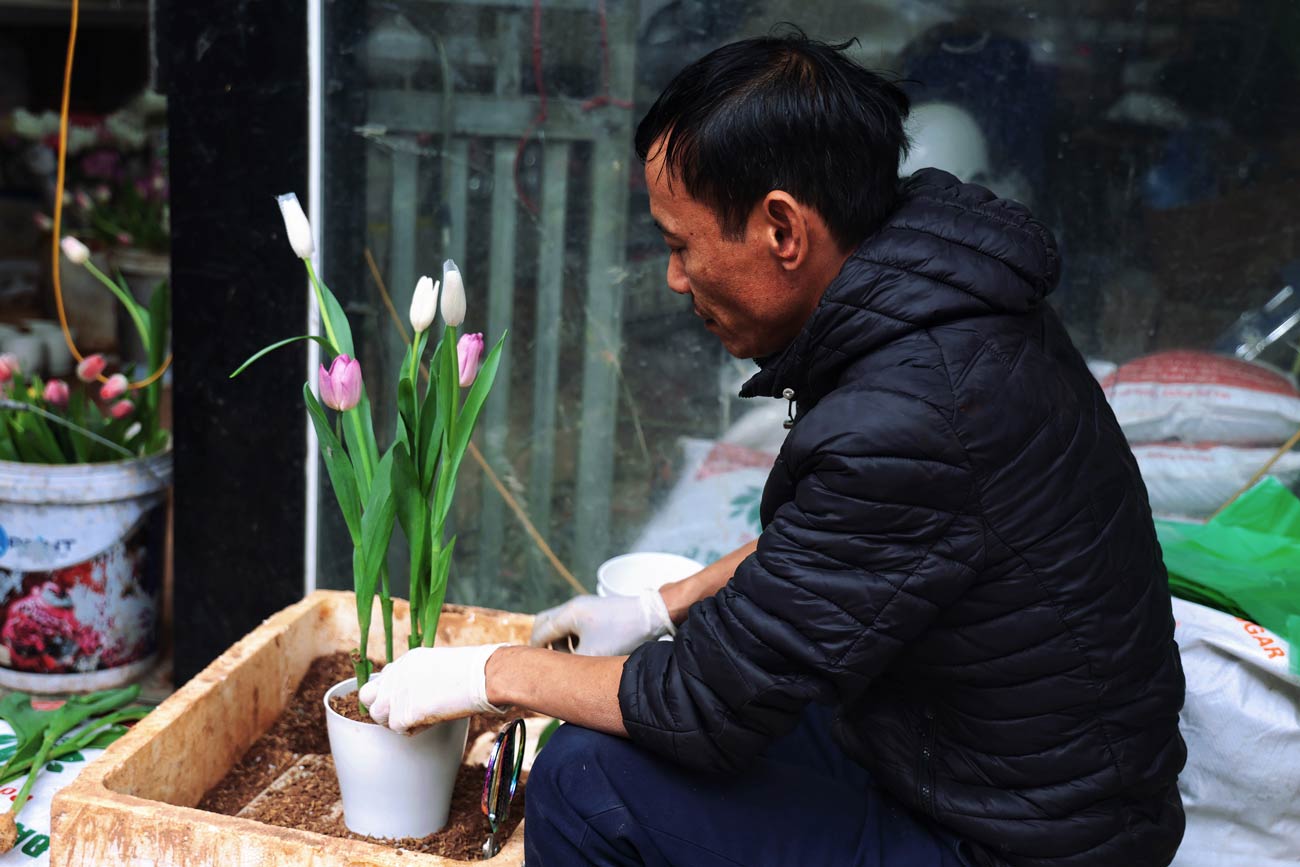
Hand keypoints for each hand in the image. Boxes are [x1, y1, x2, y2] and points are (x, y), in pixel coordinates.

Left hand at [357, 644, 505, 733]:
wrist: (482, 675)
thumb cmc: (473, 671)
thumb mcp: (441, 664)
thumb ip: (423, 675)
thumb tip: (424, 691)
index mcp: (407, 660)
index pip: (383, 677)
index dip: (392, 692)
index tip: (405, 699)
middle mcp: (396, 674)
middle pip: (368, 695)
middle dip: (381, 706)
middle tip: (402, 714)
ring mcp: (397, 693)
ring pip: (377, 714)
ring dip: (394, 721)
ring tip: (418, 720)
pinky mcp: (404, 712)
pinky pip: (397, 729)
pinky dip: (412, 730)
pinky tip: (429, 723)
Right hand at [530, 590, 673, 655]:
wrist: (651, 616)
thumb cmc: (623, 635)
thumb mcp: (593, 655)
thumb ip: (570, 665)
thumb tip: (557, 676)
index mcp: (569, 614)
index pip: (540, 633)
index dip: (535, 652)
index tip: (535, 668)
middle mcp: (573, 606)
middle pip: (544, 623)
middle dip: (542, 643)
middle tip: (548, 662)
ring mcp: (584, 605)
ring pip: (558, 623)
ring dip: (557, 641)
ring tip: (569, 658)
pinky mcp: (594, 609)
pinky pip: (572, 622)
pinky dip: (570, 636)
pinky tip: (581, 650)